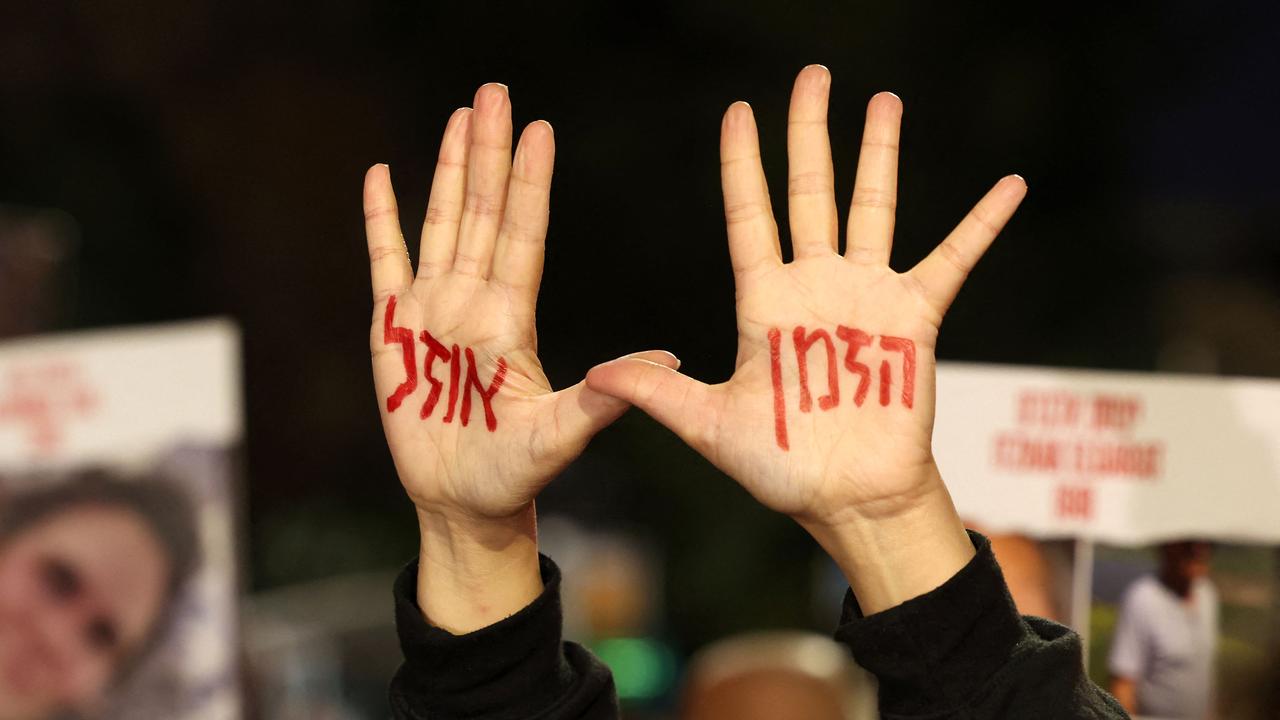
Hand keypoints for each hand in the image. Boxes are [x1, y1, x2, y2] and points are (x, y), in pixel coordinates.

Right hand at [364, 83, 674, 630]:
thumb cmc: (516, 472)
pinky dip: (382, 220)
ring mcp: (433, 309)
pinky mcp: (393, 328)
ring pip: (440, 222)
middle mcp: (475, 301)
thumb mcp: (562, 433)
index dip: (529, 183)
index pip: (522, 234)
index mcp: (512, 317)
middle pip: (482, 211)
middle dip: (488, 152)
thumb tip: (670, 360)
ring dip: (447, 169)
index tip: (539, 132)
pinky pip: (385, 261)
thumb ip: (603, 396)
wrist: (463, 501)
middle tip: (495, 93)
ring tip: (458, 116)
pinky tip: (382, 176)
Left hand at [586, 66, 1025, 611]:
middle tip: (810, 76)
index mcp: (764, 302)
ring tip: (883, 99)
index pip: (750, 215)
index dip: (743, 165)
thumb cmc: (780, 466)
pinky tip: (1008, 186)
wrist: (847, 500)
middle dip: (809, 133)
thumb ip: (658, 392)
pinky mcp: (914, 319)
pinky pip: (952, 260)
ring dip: (879, 154)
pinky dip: (980, 225)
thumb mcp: (708, 424)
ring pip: (873, 207)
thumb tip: (595, 374)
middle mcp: (814, 285)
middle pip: (811, 191)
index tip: (738, 112)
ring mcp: (866, 296)